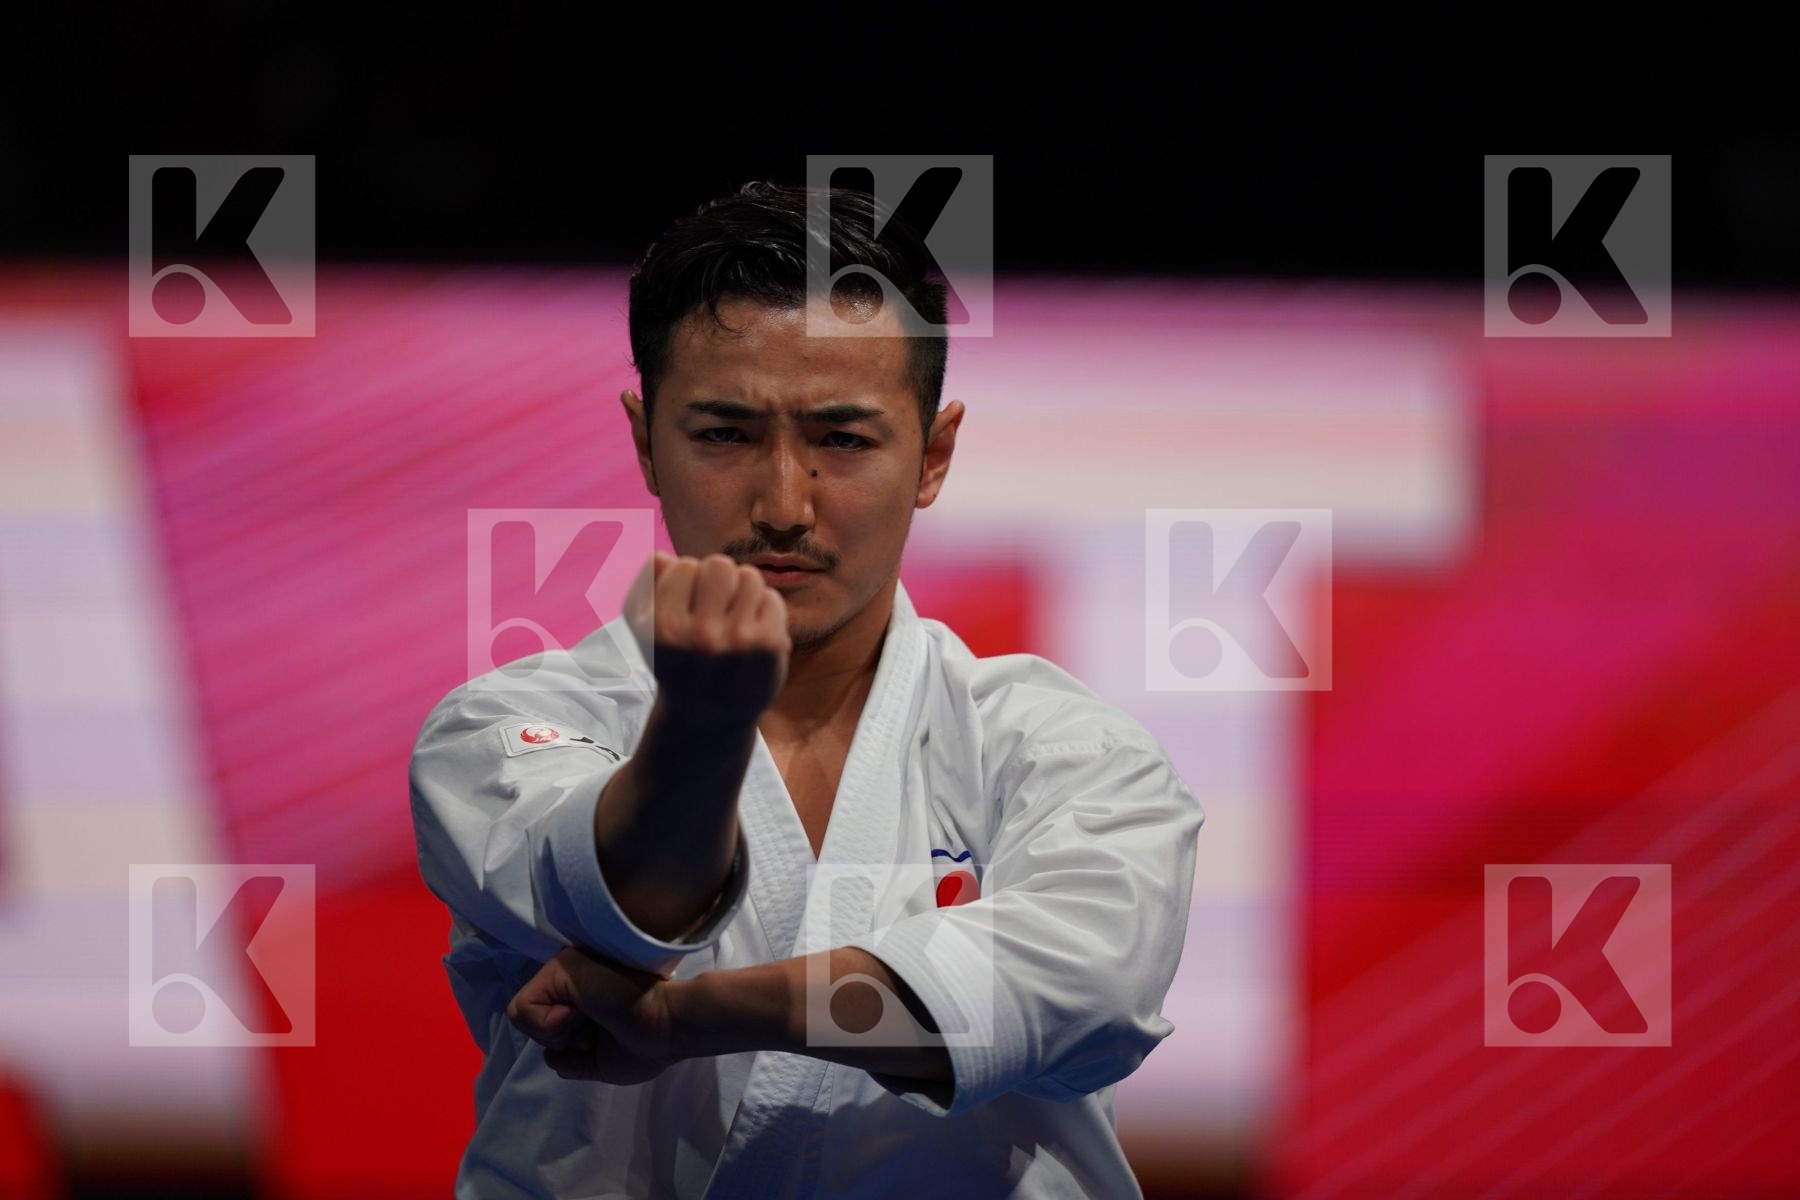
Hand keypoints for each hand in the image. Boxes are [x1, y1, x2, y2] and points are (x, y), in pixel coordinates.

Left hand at [506, 946, 683, 1084]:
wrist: (671, 1026)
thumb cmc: (648, 1045)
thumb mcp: (602, 1063)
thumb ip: (573, 1060)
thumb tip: (549, 1056)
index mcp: (580, 994)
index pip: (544, 1022)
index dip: (567, 1043)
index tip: (603, 1038)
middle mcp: (569, 977)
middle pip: (531, 1020)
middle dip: (563, 1039)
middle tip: (602, 1028)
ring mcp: (563, 968)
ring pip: (523, 1015)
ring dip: (560, 1032)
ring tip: (597, 1018)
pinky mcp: (559, 968)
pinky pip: (524, 1009)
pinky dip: (553, 1025)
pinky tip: (587, 1013)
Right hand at [622, 551, 791, 727]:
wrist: (710, 718)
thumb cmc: (677, 663)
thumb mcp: (645, 631)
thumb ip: (646, 587)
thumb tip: (664, 556)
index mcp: (662, 628)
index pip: (683, 566)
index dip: (687, 581)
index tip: (687, 606)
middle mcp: (699, 635)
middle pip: (719, 564)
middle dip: (718, 579)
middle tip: (716, 604)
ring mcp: (737, 641)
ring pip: (749, 577)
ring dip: (742, 593)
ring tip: (734, 617)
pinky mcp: (769, 646)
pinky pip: (771, 598)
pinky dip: (764, 611)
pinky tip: (752, 633)